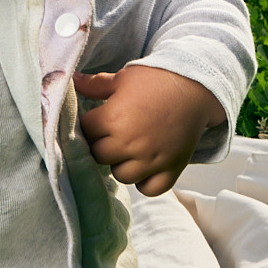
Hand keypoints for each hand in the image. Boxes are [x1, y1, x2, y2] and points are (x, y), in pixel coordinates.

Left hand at [73, 67, 225, 195]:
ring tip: (128, 150)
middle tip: (112, 135)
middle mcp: (130, 143)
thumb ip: (95, 85)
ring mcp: (151, 159)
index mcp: (113, 119)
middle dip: (102, 145)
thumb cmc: (155, 79)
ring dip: (121, 165)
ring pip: (121, 176)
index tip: (97, 120)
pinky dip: (145, 182)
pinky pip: (150, 189)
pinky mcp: (171, 168)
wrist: (196, 86)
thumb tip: (72, 81)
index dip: (89, 125)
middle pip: (99, 156)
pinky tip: (145, 167)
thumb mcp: (122, 78)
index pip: (85, 131)